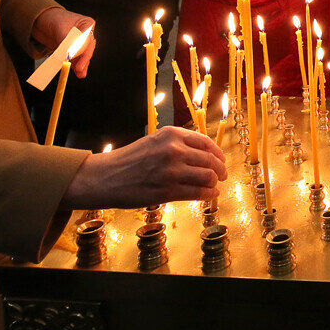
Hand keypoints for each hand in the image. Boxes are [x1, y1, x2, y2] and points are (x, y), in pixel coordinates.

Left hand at [32, 8, 95, 76]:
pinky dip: (75, 65)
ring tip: (80, 74)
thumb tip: (69, 55)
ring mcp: (79, 43)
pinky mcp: (72, 50)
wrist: (41, 21)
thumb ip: (67, 42)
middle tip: (79, 68)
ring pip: (83, 56)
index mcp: (87, 24)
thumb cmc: (52, 19)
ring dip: (81, 65)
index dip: (83, 49)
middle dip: (84, 59)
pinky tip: (77, 72)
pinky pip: (76, 59)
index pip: (88, 39)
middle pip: (87, 49)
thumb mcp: (60, 28)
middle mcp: (85, 34)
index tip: (75, 56)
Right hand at [60, 127, 227, 209]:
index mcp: (171, 134)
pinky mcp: (167, 191)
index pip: (206, 143)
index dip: (218, 153)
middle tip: (223, 175)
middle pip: (210, 160)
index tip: (221, 160)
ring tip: (215, 186)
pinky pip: (198, 192)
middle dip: (220, 169)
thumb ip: (178, 144)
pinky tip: (210, 194)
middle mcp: (174, 150)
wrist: (105, 177)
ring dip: (215, 183)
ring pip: (208, 177)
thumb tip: (204, 153)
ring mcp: (171, 171)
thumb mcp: (155, 141)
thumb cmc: (130, 160)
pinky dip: (208, 194)